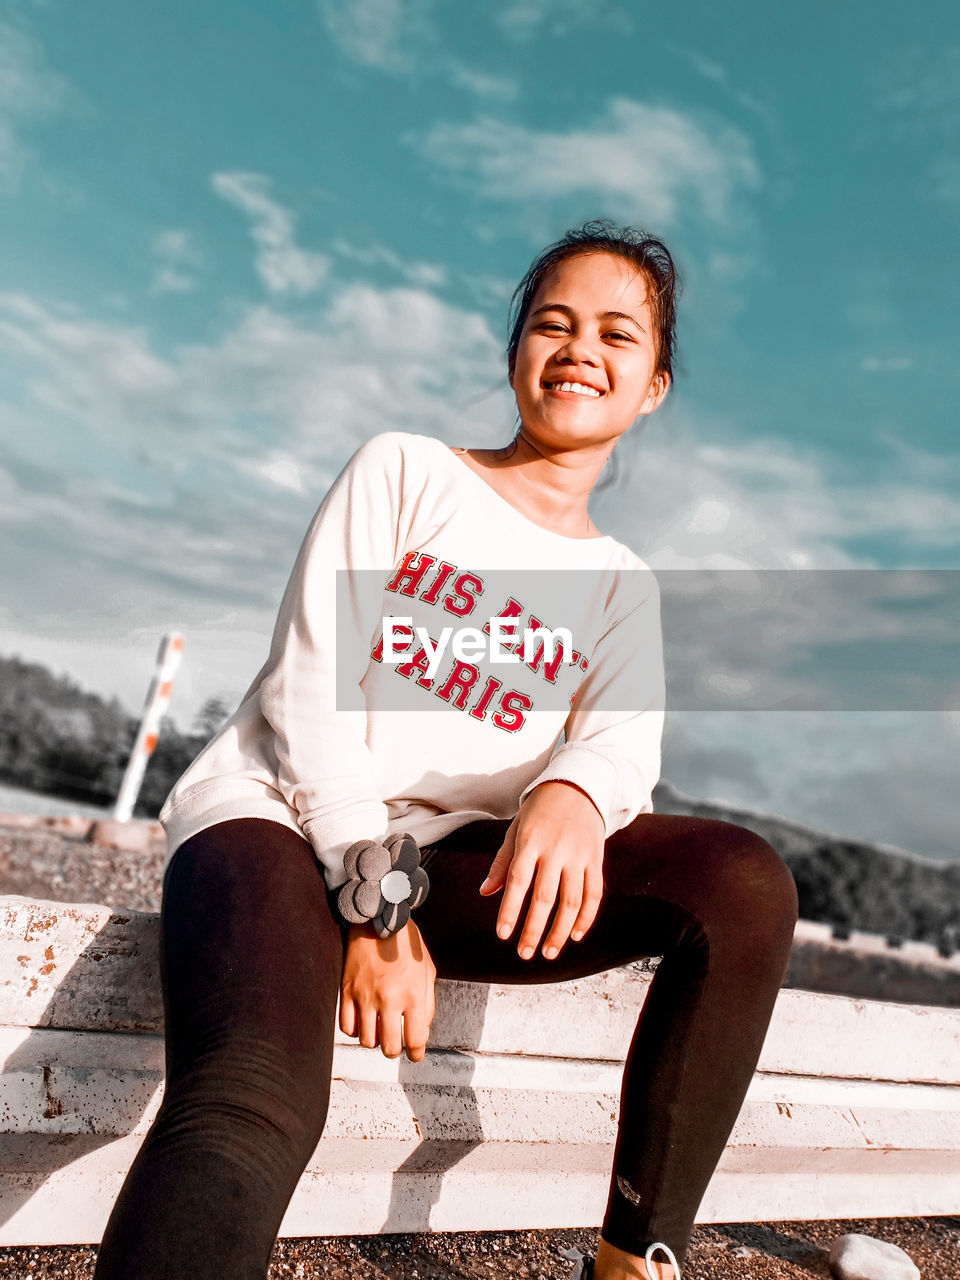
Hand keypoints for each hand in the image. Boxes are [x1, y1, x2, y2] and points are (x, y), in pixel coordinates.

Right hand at [339, 918, 435, 1060]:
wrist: (379, 918)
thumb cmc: (406, 943)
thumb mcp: (428, 971)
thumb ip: (428, 1003)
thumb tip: (422, 1030)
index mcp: (413, 995)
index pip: (415, 1041)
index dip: (417, 1053)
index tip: (415, 1054)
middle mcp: (389, 999)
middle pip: (390, 1048)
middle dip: (395, 1050)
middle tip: (397, 1043)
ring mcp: (365, 996)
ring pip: (367, 1041)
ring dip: (375, 1040)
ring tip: (380, 1030)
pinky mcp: (347, 991)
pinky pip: (347, 1026)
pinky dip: (356, 1030)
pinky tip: (363, 1021)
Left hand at [479, 780, 604, 960]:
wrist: (577, 786)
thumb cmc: (539, 811)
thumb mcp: (516, 829)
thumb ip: (502, 862)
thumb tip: (486, 893)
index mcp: (531, 841)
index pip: (518, 881)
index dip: (510, 909)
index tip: (503, 935)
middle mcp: (556, 849)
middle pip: (545, 897)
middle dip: (534, 929)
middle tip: (524, 954)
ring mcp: (579, 855)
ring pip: (572, 901)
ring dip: (561, 931)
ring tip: (549, 952)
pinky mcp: (596, 858)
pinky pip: (595, 893)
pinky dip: (587, 917)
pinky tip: (576, 935)